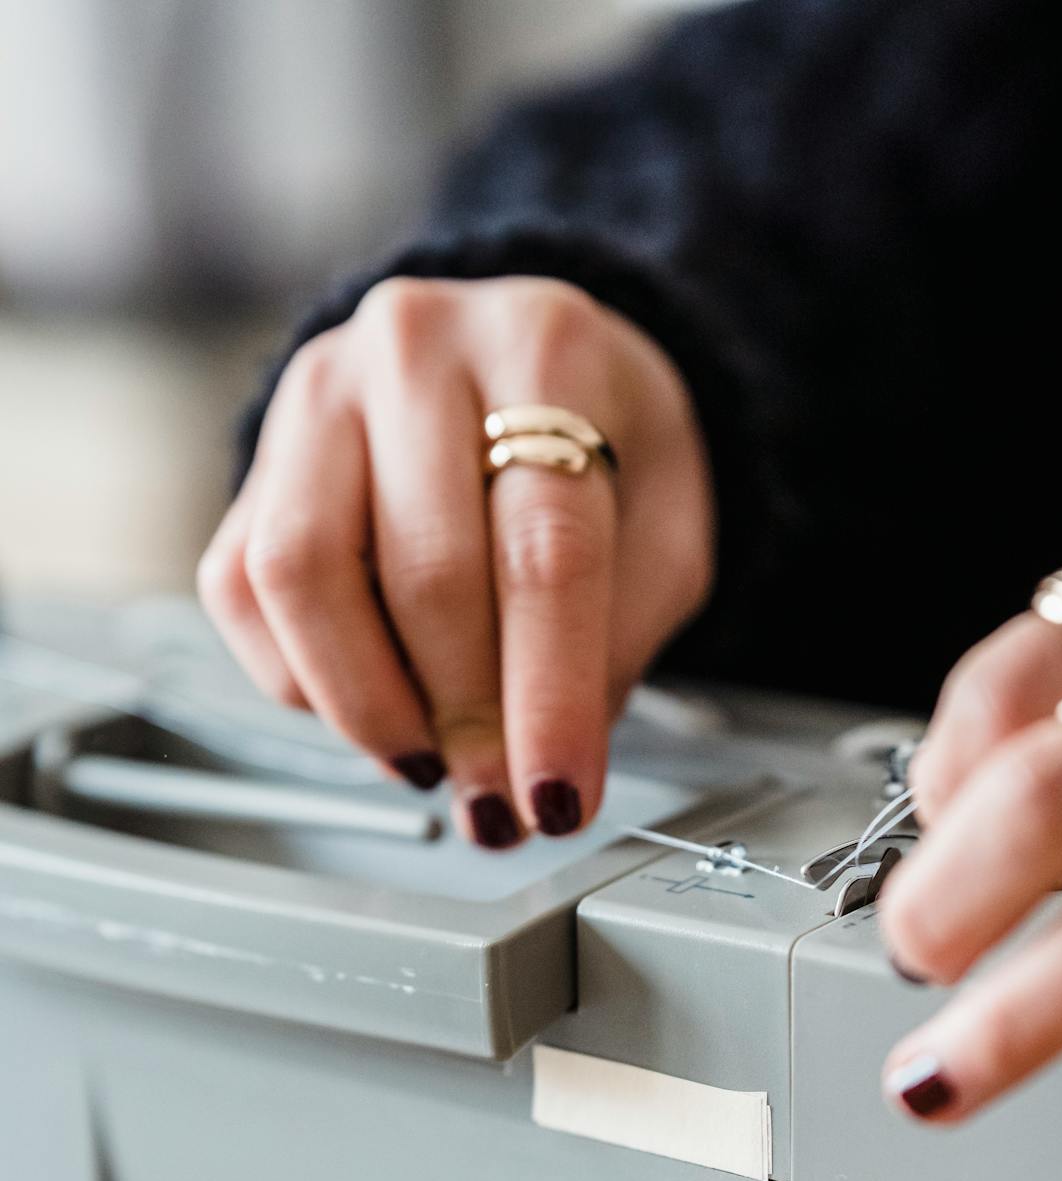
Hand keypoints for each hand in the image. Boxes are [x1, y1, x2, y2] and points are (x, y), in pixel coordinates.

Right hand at [198, 276, 713, 846]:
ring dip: (369, 707)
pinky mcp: (256, 457)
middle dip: (468, 721)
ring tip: (431, 757)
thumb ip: (618, 640)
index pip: (542, 551)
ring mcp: (318, 394)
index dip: (549, 696)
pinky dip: (303, 680)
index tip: (557, 795)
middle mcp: (416, 349)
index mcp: (546, 349)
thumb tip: (538, 771)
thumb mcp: (664, 528)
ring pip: (303, 577)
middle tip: (502, 797)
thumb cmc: (601, 442)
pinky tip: (372, 701)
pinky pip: (243, 591)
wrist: (527, 362)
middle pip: (426, 573)